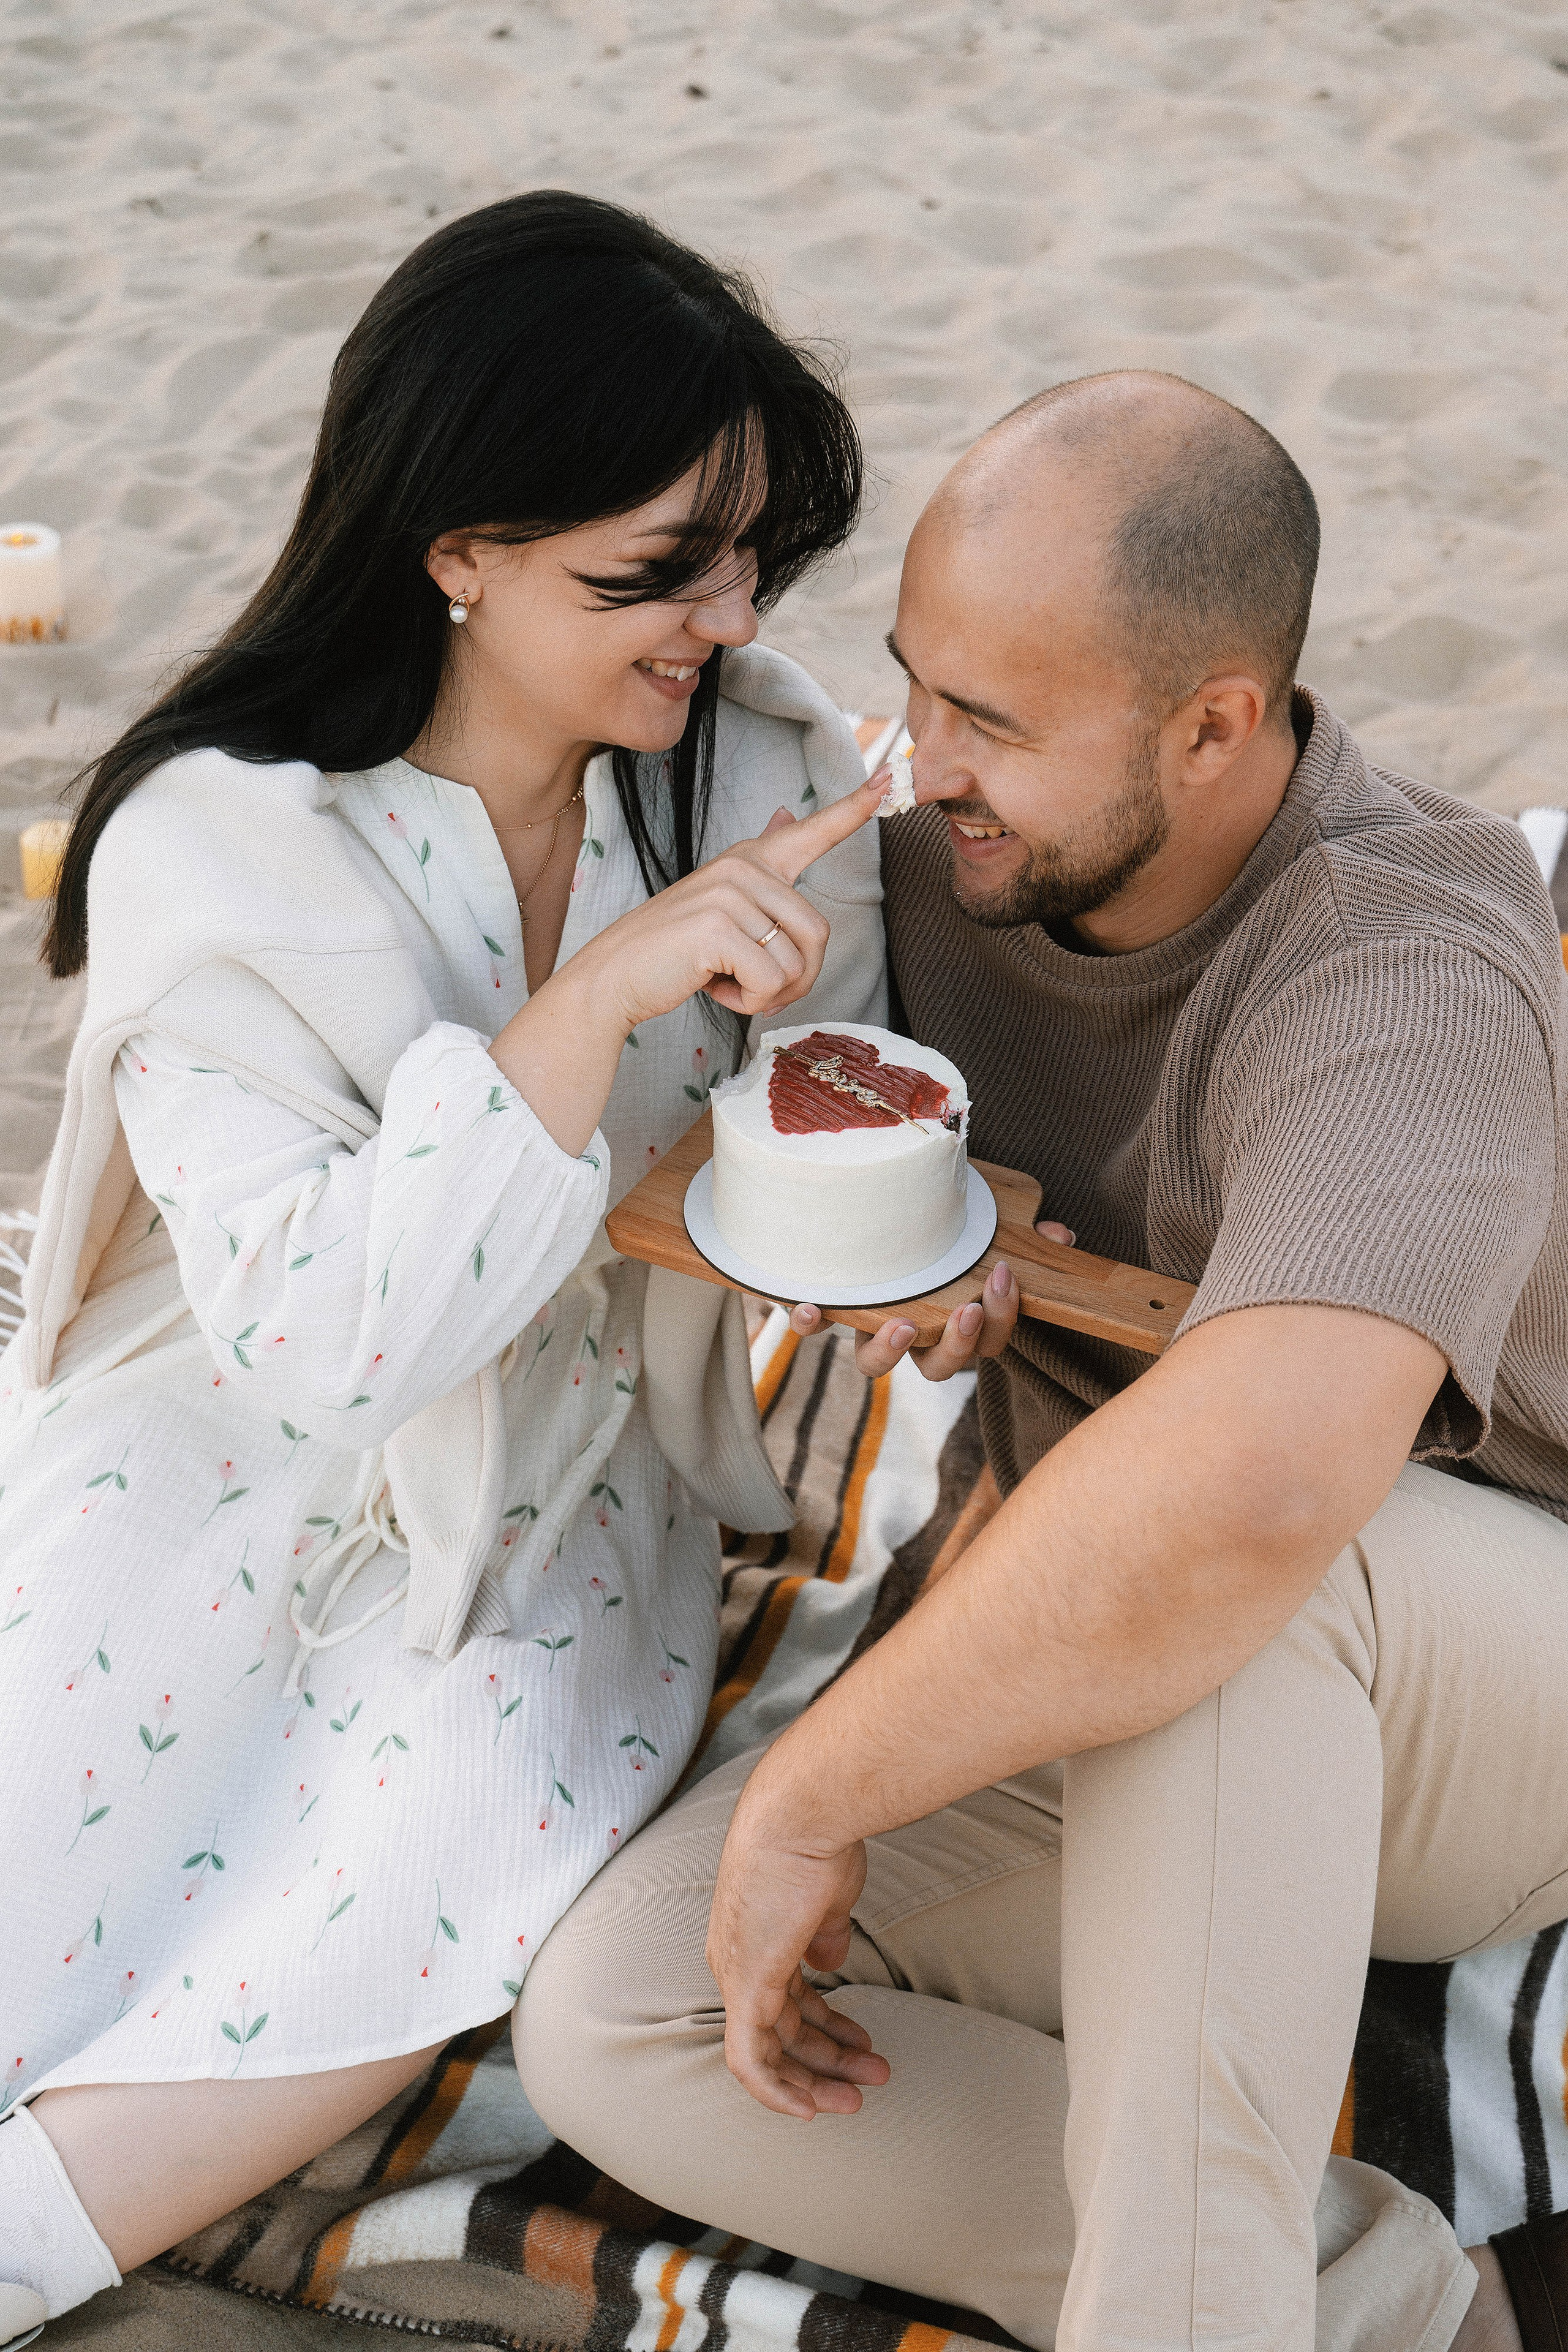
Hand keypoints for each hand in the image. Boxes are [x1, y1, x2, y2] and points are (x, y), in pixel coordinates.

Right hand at [571, 775, 884, 1035]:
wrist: (615, 976)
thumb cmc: (675, 951)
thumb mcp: (720, 904)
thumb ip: (759, 869)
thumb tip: (784, 814)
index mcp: (749, 860)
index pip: (810, 831)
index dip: (852, 810)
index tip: (886, 779)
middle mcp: (742, 868)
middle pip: (818, 933)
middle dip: (795, 979)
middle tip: (754, 988)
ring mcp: (729, 895)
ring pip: (797, 962)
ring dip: (771, 993)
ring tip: (728, 983)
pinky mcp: (718, 929)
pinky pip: (771, 980)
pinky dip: (749, 1003)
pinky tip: (713, 988)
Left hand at [706, 1790, 890, 2119]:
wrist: (801, 1815)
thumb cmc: (817, 1842)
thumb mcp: (828, 1898)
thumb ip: (825, 1935)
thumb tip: (828, 1964)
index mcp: (754, 1937)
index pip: (785, 1998)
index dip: (823, 2026)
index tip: (859, 2041)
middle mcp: (736, 1960)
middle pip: (780, 2029)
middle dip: (826, 2061)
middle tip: (867, 2080)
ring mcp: (737, 1974)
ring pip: (769, 2050)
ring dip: (815, 2076)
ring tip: (861, 2092)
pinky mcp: (746, 1986)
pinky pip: (750, 2058)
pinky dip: (776, 2089)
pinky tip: (808, 2108)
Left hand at [786, 1218, 1076, 1378]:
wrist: (866, 1223)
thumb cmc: (936, 1238)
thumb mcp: (978, 1234)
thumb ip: (1017, 1237)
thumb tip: (1058, 1233)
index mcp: (952, 1323)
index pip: (986, 1344)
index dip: (999, 1319)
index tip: (1003, 1276)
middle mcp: (912, 1338)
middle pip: (938, 1369)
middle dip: (956, 1344)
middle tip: (967, 1309)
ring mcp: (867, 1328)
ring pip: (873, 1363)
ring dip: (888, 1351)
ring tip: (900, 1325)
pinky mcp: (827, 1309)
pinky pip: (814, 1328)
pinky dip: (809, 1321)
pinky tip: (809, 1304)